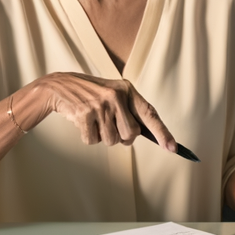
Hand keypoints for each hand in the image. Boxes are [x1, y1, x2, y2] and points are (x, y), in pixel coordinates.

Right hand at [29, 73, 175, 149]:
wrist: (61, 86)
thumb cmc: (91, 94)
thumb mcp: (113, 94)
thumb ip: (129, 111)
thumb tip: (145, 135)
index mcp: (127, 90)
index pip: (149, 114)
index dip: (162, 132)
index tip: (173, 148)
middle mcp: (116, 96)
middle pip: (130, 135)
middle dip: (121, 137)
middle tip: (110, 125)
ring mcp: (100, 104)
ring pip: (112, 141)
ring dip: (103, 137)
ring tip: (94, 121)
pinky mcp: (85, 114)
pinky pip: (93, 141)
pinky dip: (88, 137)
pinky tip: (83, 123)